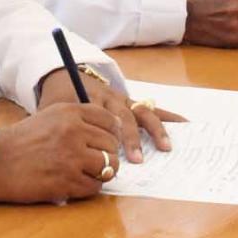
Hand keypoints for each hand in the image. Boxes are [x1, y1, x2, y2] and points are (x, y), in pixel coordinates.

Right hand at [0, 102, 121, 202]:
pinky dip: (90, 188)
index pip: (110, 121)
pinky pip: (94, 186)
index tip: (107, 142)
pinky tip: (78, 184)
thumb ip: (79, 119)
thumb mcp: (51, 116)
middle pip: (112, 145)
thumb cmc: (22, 140)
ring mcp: (71, 157)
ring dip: (103, 172)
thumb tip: (113, 129)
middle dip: (109, 155)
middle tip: (97, 161)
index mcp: (70, 112)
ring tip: (89, 173)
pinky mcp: (66, 181)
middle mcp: (74, 131)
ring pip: (109, 166)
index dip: (112, 134)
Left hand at [38, 68, 179, 163]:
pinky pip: (152, 108)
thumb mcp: (51, 113)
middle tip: (137, 159)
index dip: (109, 136)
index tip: (114, 155)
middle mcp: (110, 97)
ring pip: (142, 111)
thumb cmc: (57, 100)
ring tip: (166, 147)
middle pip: (125, 116)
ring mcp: (123, 98)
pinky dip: (169, 117)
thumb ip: (56, 133)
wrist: (64, 74)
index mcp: (90, 99)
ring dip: (155, 129)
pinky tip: (186, 125)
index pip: (102, 118)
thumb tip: (58, 163)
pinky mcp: (132, 101)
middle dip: (132, 138)